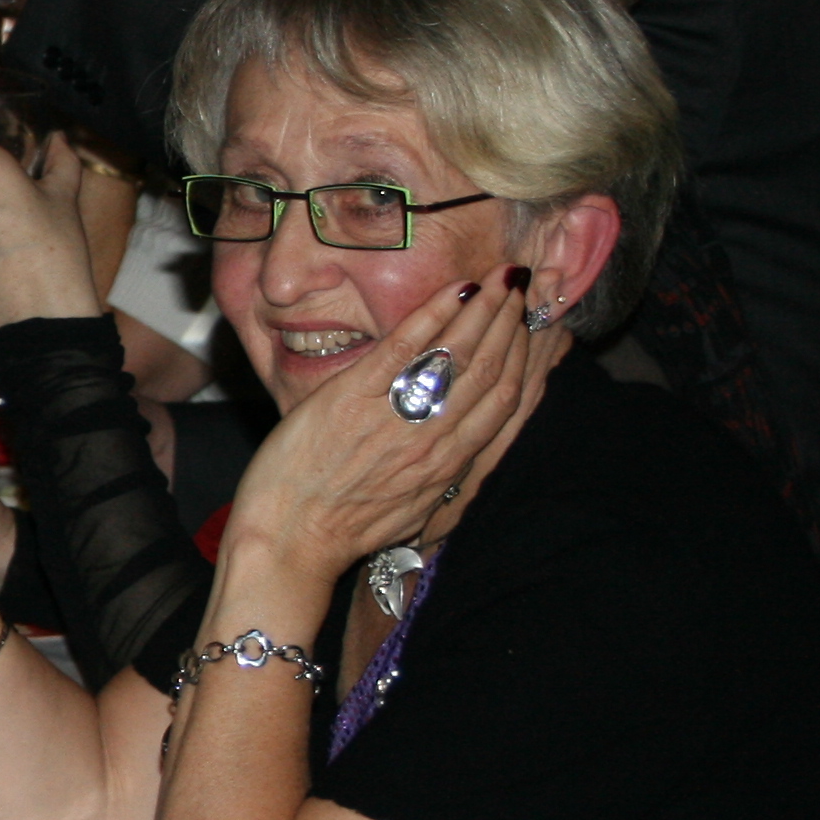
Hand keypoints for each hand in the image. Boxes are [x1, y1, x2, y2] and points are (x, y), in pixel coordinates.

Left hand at [221, 268, 561, 590]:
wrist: (291, 539)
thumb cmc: (342, 529)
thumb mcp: (411, 508)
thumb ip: (440, 472)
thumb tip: (461, 446)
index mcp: (448, 465)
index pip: (503, 401)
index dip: (522, 358)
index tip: (529, 326)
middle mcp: (433, 440)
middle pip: (489, 370)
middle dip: (510, 323)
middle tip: (521, 288)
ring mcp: (396, 417)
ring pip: (457, 355)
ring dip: (484, 311)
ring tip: (500, 280)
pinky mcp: (353, 398)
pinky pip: (404, 348)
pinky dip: (434, 314)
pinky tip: (454, 288)